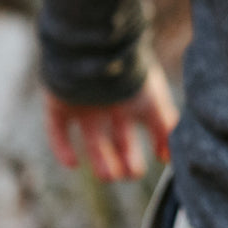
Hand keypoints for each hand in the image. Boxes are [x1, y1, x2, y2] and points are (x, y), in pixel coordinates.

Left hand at [44, 61, 178, 181]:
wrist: (93, 51)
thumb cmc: (127, 74)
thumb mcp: (152, 99)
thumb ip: (164, 126)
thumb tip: (170, 155)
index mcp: (131, 98)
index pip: (144, 126)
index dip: (154, 143)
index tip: (160, 159)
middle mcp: (109, 103)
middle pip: (117, 138)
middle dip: (126, 158)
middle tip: (131, 174)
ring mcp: (83, 104)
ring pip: (92, 139)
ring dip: (101, 160)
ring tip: (110, 176)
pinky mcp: (59, 104)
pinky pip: (57, 130)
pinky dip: (62, 148)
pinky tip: (73, 164)